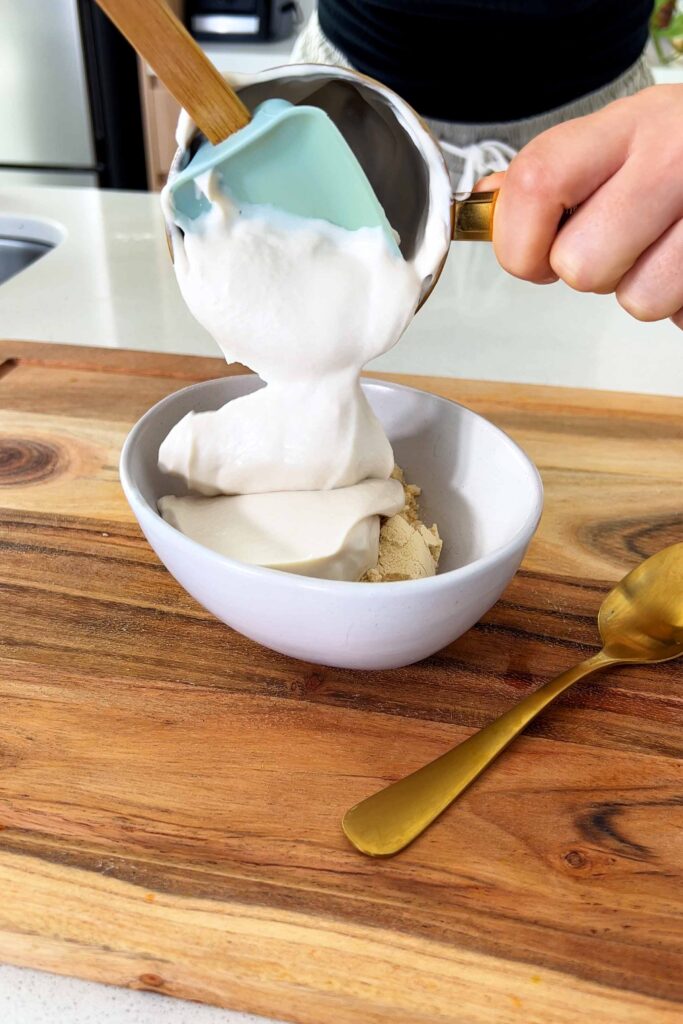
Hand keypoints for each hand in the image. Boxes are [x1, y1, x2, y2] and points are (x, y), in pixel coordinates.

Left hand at [476, 85, 682, 329]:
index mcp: (626, 125)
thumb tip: (486, 204)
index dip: (518, 241)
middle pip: (580, 265)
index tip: (532, 255)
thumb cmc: (680, 151)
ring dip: (644, 289)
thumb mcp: (618, 139)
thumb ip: (551, 174)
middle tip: (617, 244)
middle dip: (588, 271)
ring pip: (637, 301)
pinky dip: (681, 301)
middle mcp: (673, 157)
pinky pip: (680, 313)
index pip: (535, 185)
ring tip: (664, 249)